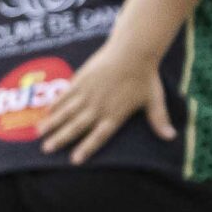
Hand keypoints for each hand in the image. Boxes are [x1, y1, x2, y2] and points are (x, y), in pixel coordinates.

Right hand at [37, 44, 174, 162]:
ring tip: (39, 133)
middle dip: (60, 139)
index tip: (74, 160)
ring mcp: (87, 94)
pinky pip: (64, 96)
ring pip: (66, 112)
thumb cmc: (145, 76)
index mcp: (115, 114)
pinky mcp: (80, 81)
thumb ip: (159, 120)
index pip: (98, 136)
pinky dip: (54, 105)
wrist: (133, 51)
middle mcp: (98, 107)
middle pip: (76, 127)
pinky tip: (46, 113)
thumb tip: (171, 137)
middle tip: (46, 150)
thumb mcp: (154, 100)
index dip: (86, 148)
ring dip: (52, 124)